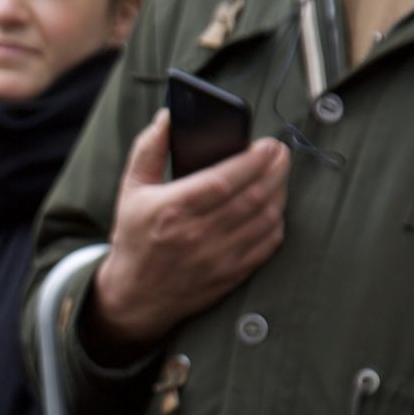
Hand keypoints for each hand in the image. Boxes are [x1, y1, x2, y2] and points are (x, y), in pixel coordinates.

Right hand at [86, 111, 289, 357]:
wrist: (132, 298)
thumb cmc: (134, 239)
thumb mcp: (131, 191)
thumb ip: (149, 149)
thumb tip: (168, 117)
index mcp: (171, 210)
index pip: (224, 180)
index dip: (252, 160)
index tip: (268, 145)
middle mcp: (196, 235)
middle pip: (252, 197)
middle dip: (275, 170)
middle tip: (282, 153)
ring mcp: (216, 258)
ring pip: (265, 219)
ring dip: (279, 193)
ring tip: (279, 176)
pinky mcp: (230, 276)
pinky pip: (267, 245)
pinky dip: (276, 223)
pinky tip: (274, 208)